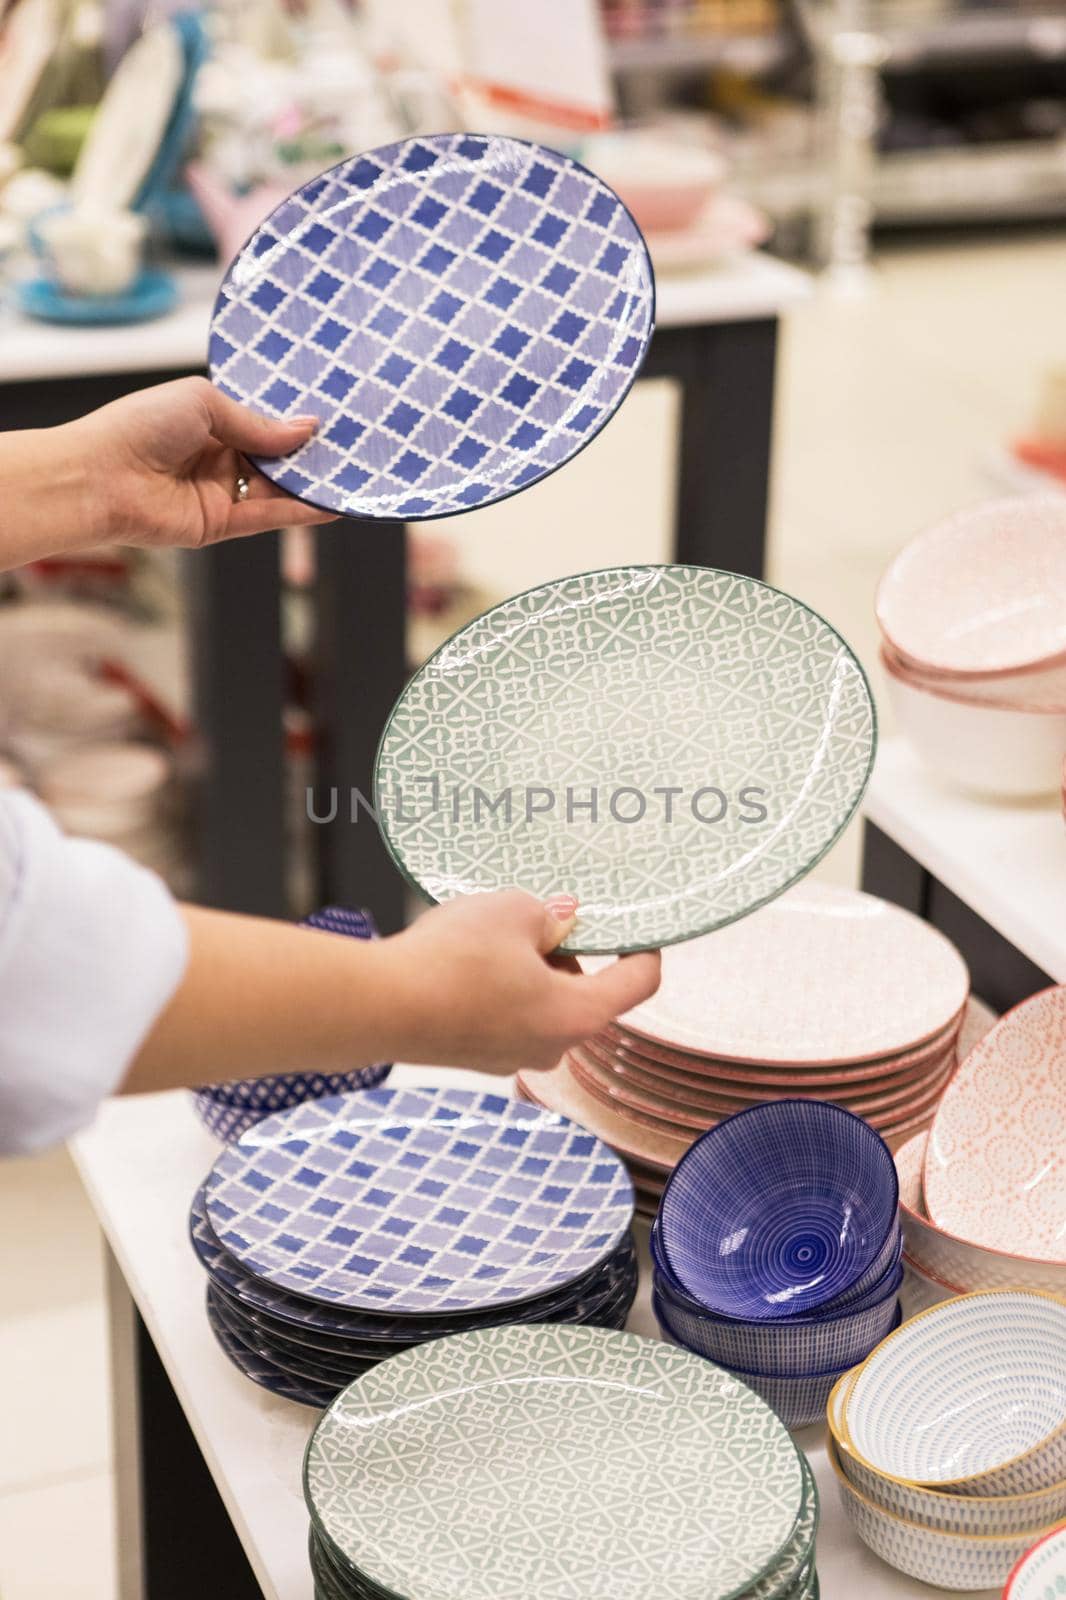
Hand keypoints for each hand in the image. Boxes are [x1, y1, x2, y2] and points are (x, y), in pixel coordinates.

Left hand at [71, 376, 332, 547]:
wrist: (99, 477)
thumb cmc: (138, 427)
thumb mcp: (203, 403)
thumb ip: (257, 422)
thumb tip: (307, 430)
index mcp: (208, 421)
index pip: (262, 421)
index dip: (294, 420)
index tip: (332, 415)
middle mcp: (217, 456)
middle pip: (275, 456)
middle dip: (310, 453)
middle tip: (354, 446)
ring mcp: (220, 492)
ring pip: (277, 488)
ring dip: (312, 484)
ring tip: (354, 475)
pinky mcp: (220, 524)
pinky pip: (269, 517)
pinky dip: (300, 513)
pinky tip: (331, 504)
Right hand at [378, 890, 660, 1074]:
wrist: (379, 1005)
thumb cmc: (454, 959)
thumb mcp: (513, 910)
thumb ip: (549, 913)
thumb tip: (559, 919)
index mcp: (578, 1014)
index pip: (638, 983)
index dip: (645, 948)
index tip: (635, 925)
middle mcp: (552, 1046)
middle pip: (582, 993)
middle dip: (567, 951)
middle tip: (541, 914)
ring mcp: (510, 1056)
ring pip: (539, 1003)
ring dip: (528, 967)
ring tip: (493, 932)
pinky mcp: (474, 1054)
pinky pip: (502, 1014)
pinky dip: (496, 986)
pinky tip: (464, 959)